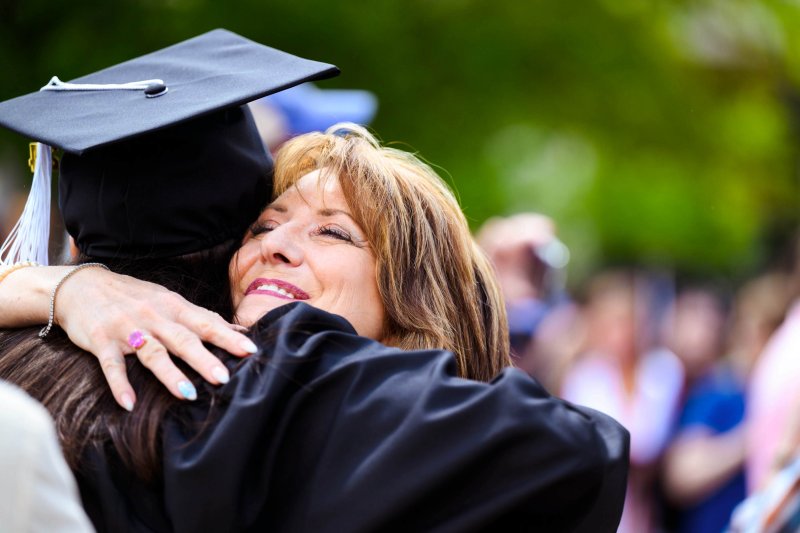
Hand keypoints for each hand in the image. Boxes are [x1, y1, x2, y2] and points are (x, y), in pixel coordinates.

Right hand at [53, 267, 257, 410]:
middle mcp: (154, 317)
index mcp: (174, 307)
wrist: (83, 286)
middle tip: (223, 378)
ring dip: (170, 374)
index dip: (229, 337)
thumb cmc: (135, 297)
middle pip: (183, 339)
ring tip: (188, 394)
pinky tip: (129, 405)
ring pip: (152, 352)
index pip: (207, 323)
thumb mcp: (170, 301)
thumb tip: (238, 330)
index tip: (251, 351)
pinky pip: (112, 365)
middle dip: (204, 359)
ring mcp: (128, 329)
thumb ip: (202, 317)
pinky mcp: (102, 341)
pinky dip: (120, 385)